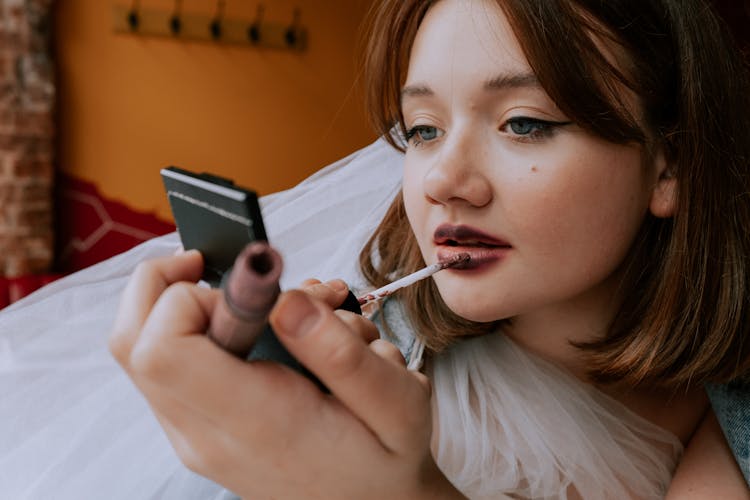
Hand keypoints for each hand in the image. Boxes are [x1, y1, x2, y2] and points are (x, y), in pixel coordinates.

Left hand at [109, 251, 463, 498]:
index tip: (245, 287)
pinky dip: (196, 329)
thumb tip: (285, 302)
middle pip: (131, 344)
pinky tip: (256, 328)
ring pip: (138, 352)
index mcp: (256, 423)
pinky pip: (166, 366)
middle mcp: (207, 433)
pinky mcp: (197, 429)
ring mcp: (195, 435)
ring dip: (186, 304)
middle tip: (218, 268)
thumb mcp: (397, 405)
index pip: (162, 350)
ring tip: (259, 303)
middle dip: (167, 284)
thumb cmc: (384, 458)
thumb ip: (343, 353)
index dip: (188, 296)